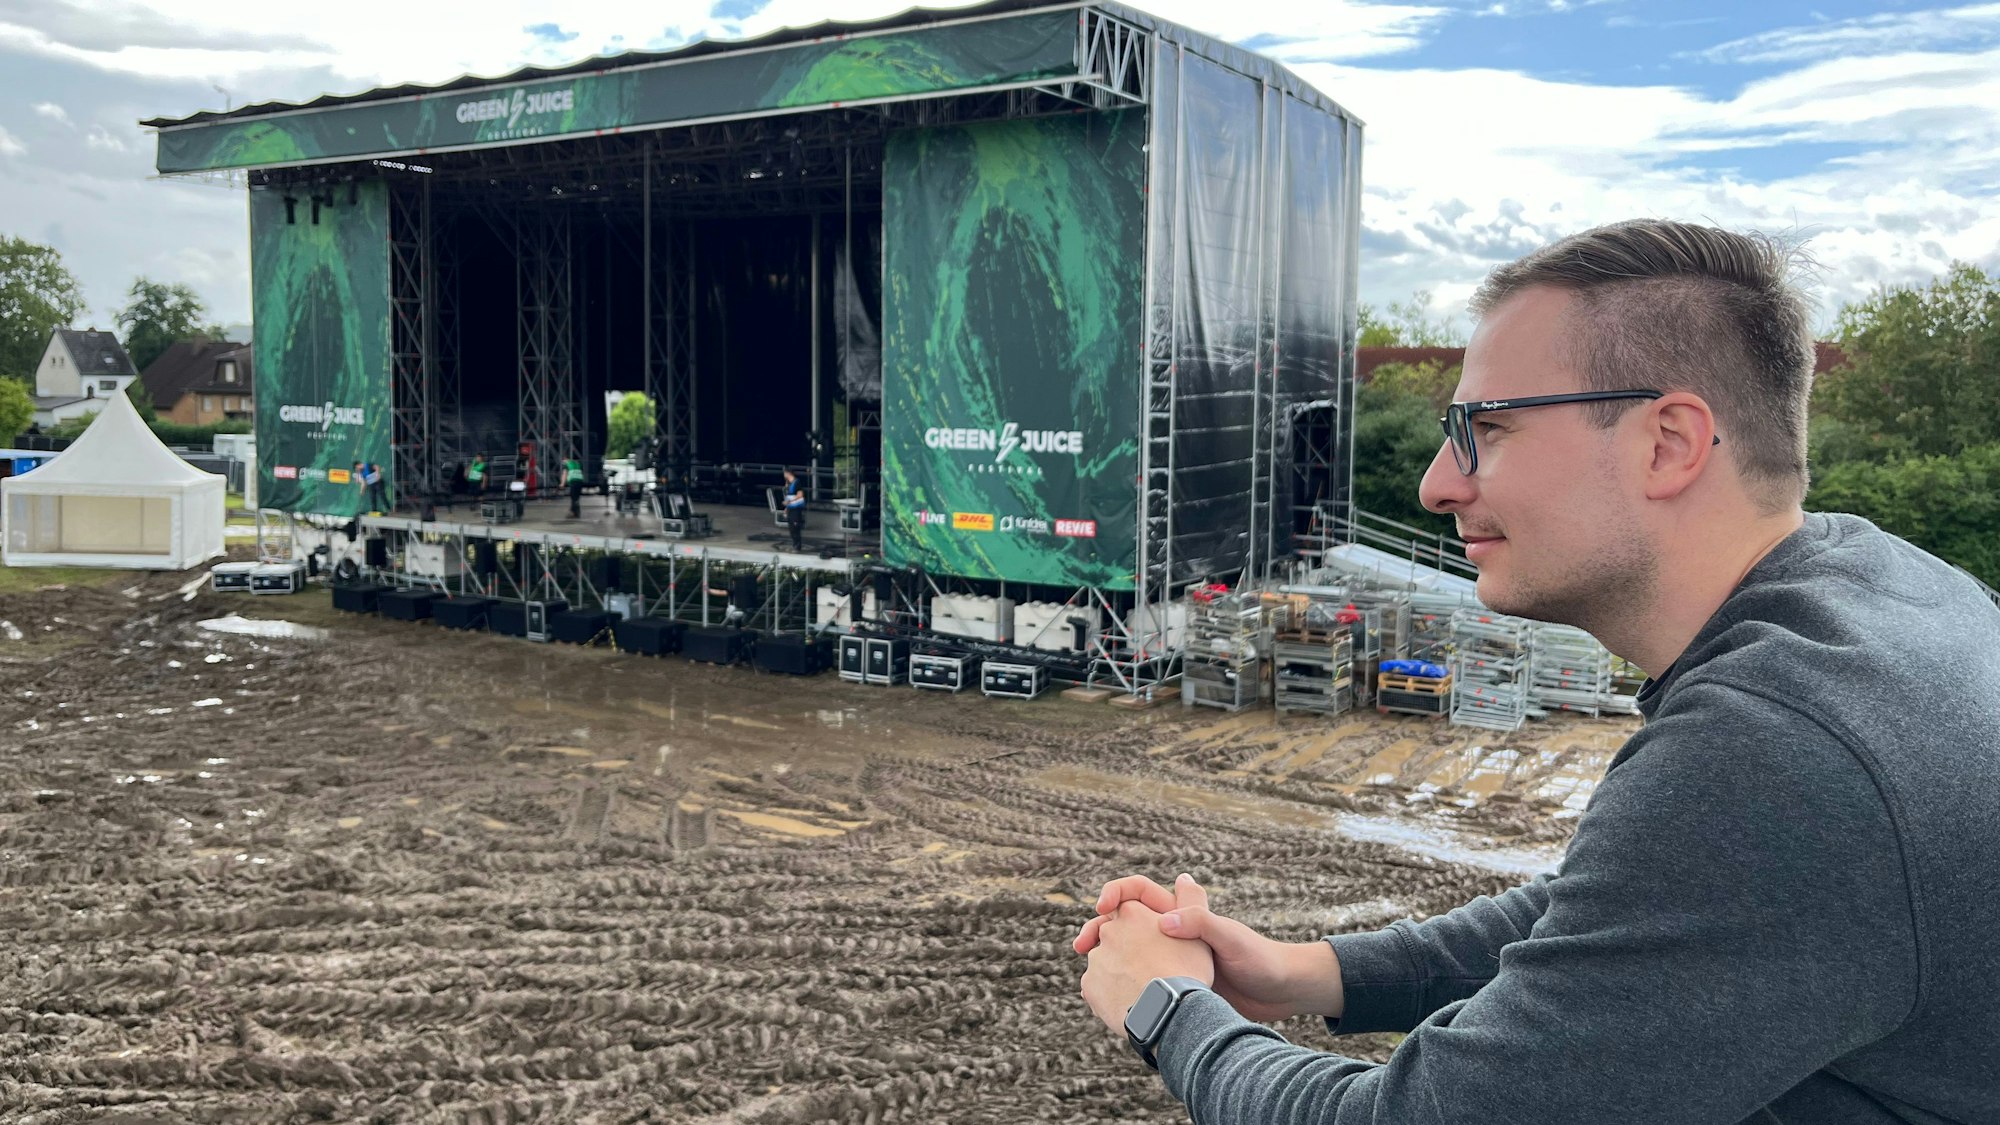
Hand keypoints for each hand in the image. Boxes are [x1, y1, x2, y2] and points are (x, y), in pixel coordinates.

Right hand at [1075, 873, 1341, 1022]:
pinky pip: (1140, 981)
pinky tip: (1111, 999)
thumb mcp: (1231, 938)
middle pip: (1123, 922)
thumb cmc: (1260, 960)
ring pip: (1127, 953)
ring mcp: (1172, 961)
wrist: (1281, 995)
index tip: (1103, 909)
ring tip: (1089, 975)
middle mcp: (1173, 933)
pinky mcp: (1176, 987)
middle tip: (1082, 946)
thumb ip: (1200, 924)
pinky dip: (1121, 986)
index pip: (1138, 891)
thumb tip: (1163, 920)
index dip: (1116, 893)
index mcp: (1182, 913)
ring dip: (1105, 959)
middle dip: (1098, 928)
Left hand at [1079, 899, 1213, 1034]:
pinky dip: (1108, 993)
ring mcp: (1096, 960)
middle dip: (1124, 948)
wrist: (1169, 1013)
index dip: (1134, 920)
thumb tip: (1183, 878)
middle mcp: (1109, 932)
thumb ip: (1191, 901)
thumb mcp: (1200, 929)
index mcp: (1132, 914)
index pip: (1125, 906)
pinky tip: (1128, 1005)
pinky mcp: (1089, 986)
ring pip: (1104, 963)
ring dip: (1117, 972)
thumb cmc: (1188, 971)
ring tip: (1141, 991)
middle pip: (1113, 936)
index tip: (1138, 932)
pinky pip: (1096, 988)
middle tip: (1145, 968)